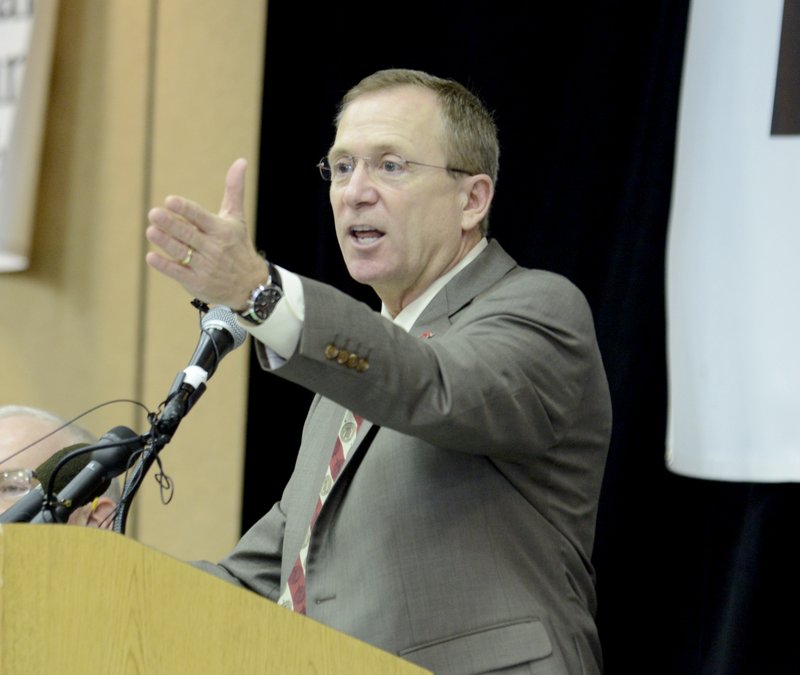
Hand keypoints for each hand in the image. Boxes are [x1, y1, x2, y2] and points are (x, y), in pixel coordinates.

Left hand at [145, 158, 267, 308]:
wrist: (250, 285)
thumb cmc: (238, 246)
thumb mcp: (236, 218)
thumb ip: (234, 190)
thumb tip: (241, 161)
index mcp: (221, 230)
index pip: (201, 217)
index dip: (186, 209)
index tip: (170, 201)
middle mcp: (213, 248)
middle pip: (188, 234)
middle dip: (171, 224)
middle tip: (153, 213)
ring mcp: (204, 266)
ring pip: (181, 252)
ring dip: (165, 242)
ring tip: (151, 231)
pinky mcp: (196, 282)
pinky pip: (178, 272)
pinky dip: (165, 265)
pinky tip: (151, 257)